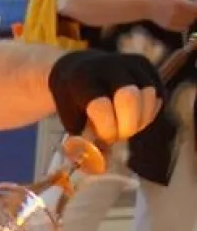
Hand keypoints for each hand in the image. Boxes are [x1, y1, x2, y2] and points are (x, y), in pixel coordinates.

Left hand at [48, 49, 162, 142]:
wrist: (78, 70)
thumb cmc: (73, 102)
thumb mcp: (72, 121)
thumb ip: (86, 142)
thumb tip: (101, 166)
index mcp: (82, 78)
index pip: (100, 106)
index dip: (106, 130)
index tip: (102, 138)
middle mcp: (109, 66)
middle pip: (130, 98)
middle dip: (127, 125)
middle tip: (117, 134)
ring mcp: (131, 64)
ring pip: (149, 98)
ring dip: (138, 121)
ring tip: (122, 123)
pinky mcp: (148, 68)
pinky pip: (159, 97)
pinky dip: (148, 113)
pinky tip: (132, 114)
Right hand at [150, 0, 196, 32]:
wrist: (148, 6)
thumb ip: (188, 0)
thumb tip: (195, 5)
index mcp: (181, 3)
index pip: (196, 9)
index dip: (196, 9)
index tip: (195, 8)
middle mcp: (177, 13)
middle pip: (193, 17)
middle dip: (193, 15)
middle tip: (190, 12)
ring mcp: (173, 20)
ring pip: (188, 23)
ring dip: (188, 20)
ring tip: (183, 15)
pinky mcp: (169, 26)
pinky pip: (181, 28)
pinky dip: (182, 24)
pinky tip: (178, 19)